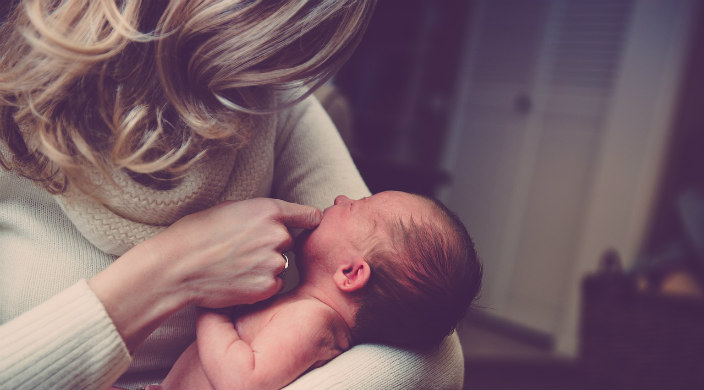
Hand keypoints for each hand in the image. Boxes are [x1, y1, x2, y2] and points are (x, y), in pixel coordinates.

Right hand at [89, 198, 320, 351]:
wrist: (177, 267)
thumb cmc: (196, 233)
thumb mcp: (230, 208)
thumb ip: (259, 212)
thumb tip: (275, 217)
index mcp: (268, 210)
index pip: (309, 215)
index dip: (308, 220)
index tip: (309, 225)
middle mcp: (277, 234)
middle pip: (289, 241)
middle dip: (273, 245)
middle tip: (244, 250)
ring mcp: (273, 262)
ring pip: (281, 264)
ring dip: (266, 266)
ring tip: (236, 265)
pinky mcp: (267, 286)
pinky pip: (274, 284)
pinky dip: (260, 284)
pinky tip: (237, 280)